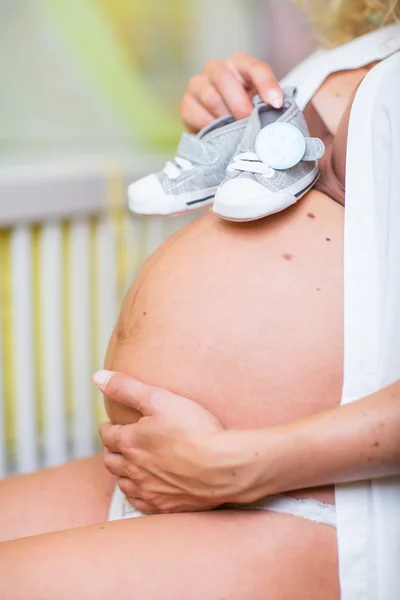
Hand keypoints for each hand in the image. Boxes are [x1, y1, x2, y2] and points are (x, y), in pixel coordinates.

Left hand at [94, 371, 267, 513]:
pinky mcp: (164, 506)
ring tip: (128, 466)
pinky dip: (137, 494)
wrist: (222, 467)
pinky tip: (144, 490)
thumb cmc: (194, 429)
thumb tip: (98, 377)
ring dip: (122, 474)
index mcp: (130, 443)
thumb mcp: (160, 399)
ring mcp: (148, 491)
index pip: (108, 435)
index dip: (107, 428)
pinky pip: (141, 503)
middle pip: (111, 461)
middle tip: (116, 444)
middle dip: (111, 450)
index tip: (109, 426)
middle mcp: (134, 470)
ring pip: (123, 484)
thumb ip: (127, 387)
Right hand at [180, 52, 282, 132]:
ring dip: (224, 117)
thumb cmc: (245, 115)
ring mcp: (198, 85)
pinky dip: (209, 125)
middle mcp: (216, 69)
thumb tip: (283, 119)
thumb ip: (270, 107)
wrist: (219, 131)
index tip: (276, 104)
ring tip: (233, 131)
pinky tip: (217, 134)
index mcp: (239, 65)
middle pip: (224, 78)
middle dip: (239, 103)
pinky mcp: (186, 104)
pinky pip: (195, 113)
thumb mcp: (261, 107)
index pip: (255, 68)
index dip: (267, 84)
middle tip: (248, 123)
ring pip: (210, 96)